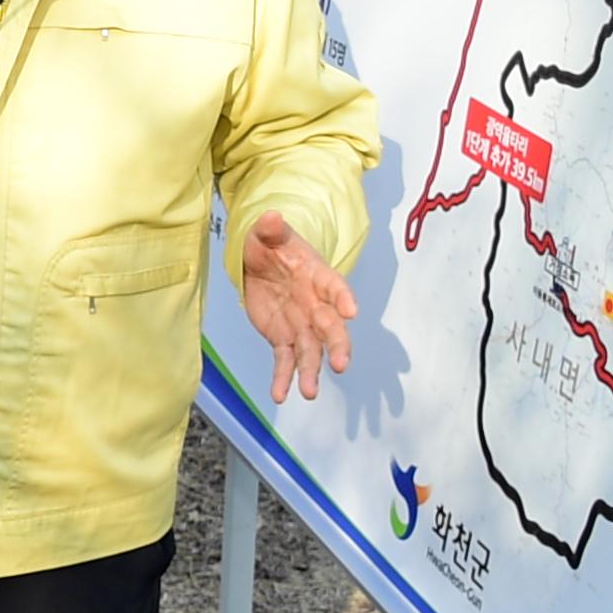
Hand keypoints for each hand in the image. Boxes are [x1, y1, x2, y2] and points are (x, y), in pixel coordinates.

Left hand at [240, 213, 356, 402]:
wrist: (261, 262)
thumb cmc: (271, 245)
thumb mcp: (266, 233)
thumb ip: (270, 229)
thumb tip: (270, 217)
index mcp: (317, 276)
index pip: (334, 286)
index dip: (343, 297)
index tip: (351, 310)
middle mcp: (315, 304)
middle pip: (330, 326)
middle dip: (337, 345)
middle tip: (340, 364)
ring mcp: (301, 324)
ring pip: (310, 351)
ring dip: (311, 371)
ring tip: (309, 392)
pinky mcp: (283, 338)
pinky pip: (285, 361)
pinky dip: (283, 378)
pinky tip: (281, 395)